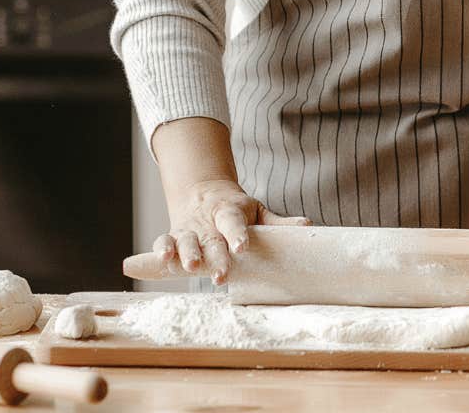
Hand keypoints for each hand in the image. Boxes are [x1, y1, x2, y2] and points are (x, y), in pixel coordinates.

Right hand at [155, 177, 308, 282]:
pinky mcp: (173, 237)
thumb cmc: (237, 211)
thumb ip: (278, 223)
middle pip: (210, 238)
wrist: (202, 194)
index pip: (234, 222)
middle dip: (214, 257)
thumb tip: (307, 226)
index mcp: (230, 212)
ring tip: (191, 267)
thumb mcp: (257, 212)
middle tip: (220, 275)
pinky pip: (164, 242)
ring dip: (187, 254)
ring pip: (185, 240)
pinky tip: (163, 261)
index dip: (237, 234)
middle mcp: (208, 222)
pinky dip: (161, 250)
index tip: (242, 247)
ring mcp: (189, 229)